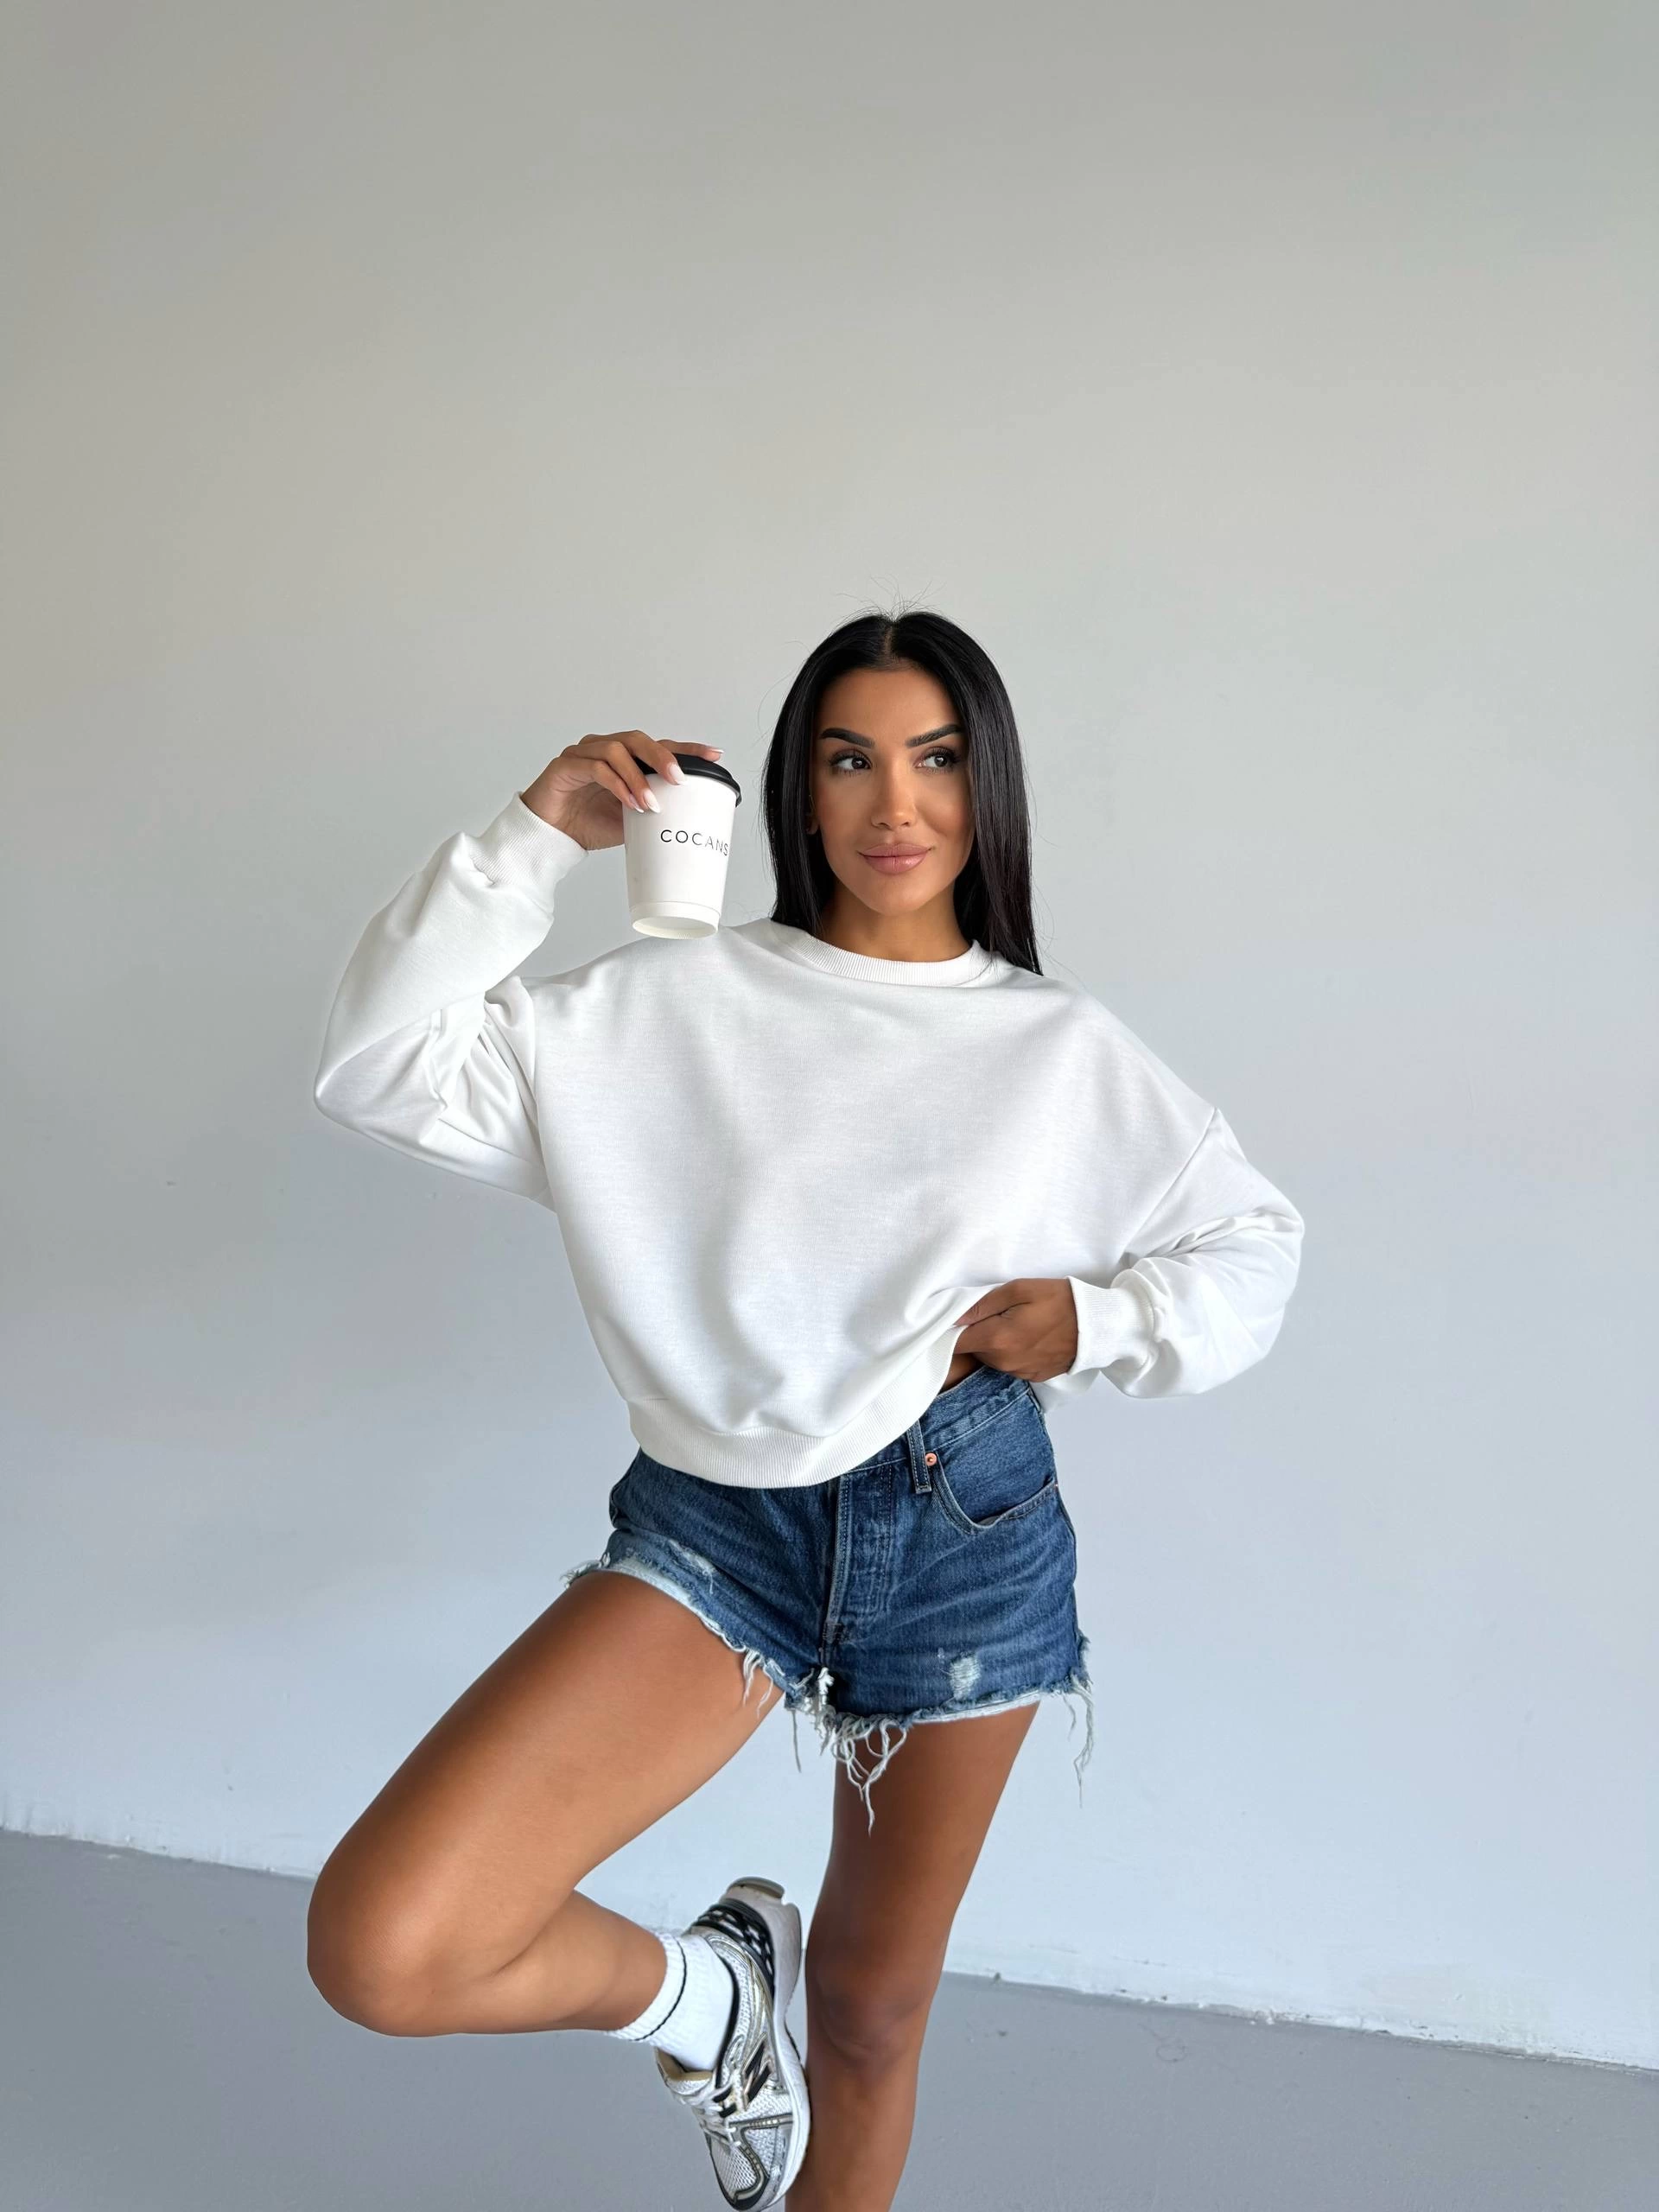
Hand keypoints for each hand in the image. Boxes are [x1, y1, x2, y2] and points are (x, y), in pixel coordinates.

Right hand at [519, 731, 724, 851]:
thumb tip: (686, 813)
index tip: (714, 755)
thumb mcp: (630, 820)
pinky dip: (617, 785)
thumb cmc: (587, 823)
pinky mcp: (566, 765)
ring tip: (650, 803)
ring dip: (638, 777)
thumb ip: (652, 808)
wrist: (551, 836)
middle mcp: (603, 748)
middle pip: (637, 739)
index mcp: (622, 757)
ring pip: (618, 750)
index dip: (686, 749)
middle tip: (679, 779)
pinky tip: (630, 803)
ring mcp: (583, 753)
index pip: (658, 746)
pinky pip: (597, 767)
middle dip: (663, 757)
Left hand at [950, 1278, 1077, 1382]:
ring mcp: (1019, 1372)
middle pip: (973, 1350)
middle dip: (977, 1333)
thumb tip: (956, 1317)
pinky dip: (1011, 1352)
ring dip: (994, 1343)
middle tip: (995, 1312)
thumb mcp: (1020, 1289)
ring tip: (1015, 1323)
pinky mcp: (1032, 1376)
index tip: (957, 1317)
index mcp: (998, 1339)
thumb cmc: (1059, 1301)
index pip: (955, 1342)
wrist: (1096, 1325)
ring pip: (991, 1358)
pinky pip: (1009, 1365)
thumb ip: (984, 1304)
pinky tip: (1027, 1336)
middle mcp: (1004, 1362)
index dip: (951, 1329)